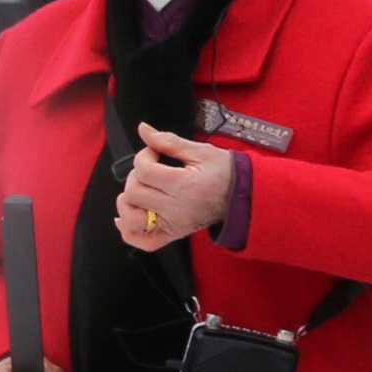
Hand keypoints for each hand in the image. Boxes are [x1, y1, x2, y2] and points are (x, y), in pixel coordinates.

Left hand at [113, 126, 236, 250]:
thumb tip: (143, 129)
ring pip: (131, 218)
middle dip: (136, 176)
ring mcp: (174, 225)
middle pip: (133, 193)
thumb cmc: (224, 172)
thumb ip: (168, 141)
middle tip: (151, 170)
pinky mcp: (174, 234)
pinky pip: (142, 242)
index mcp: (184, 185)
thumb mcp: (200, 151)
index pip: (144, 170)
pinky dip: (128, 231)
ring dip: (128, 202)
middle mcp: (177, 209)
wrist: (243, 196)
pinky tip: (127, 216)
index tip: (155, 153)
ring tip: (141, 191)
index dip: (144, 155)